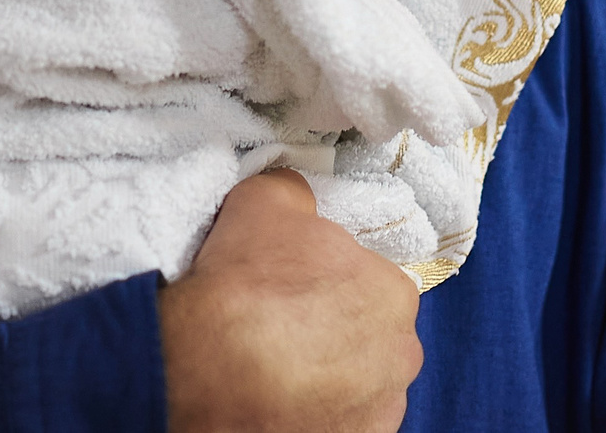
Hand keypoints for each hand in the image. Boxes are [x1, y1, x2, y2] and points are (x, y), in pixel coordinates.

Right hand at [160, 169, 421, 432]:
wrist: (204, 373)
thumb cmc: (243, 287)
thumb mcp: (264, 202)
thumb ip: (295, 194)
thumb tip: (299, 198)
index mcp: (393, 292)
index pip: (367, 281)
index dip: (325, 283)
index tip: (292, 291)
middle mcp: (401, 356)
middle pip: (367, 336)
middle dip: (333, 333)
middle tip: (282, 331)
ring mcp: (379, 411)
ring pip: (356, 386)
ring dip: (327, 379)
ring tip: (276, 373)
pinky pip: (338, 424)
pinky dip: (315, 417)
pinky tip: (278, 405)